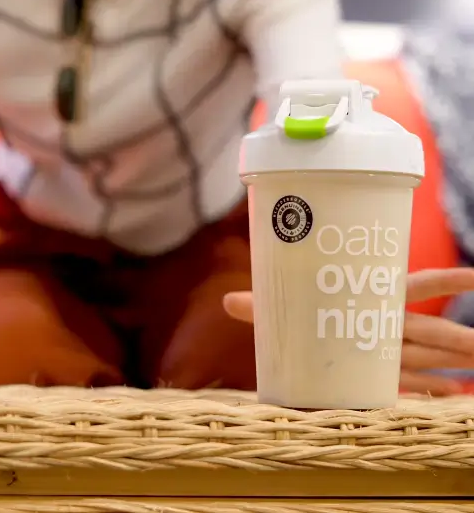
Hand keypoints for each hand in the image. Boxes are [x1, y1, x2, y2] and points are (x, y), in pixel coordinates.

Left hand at [223, 268, 473, 396]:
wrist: (297, 344)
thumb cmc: (294, 320)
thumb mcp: (280, 312)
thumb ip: (261, 307)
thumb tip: (228, 301)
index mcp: (372, 301)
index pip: (415, 286)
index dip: (446, 280)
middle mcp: (389, 325)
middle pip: (433, 331)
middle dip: (460, 338)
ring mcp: (393, 351)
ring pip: (433, 358)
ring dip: (456, 364)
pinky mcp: (389, 377)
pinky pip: (418, 387)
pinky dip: (436, 395)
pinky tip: (458, 399)